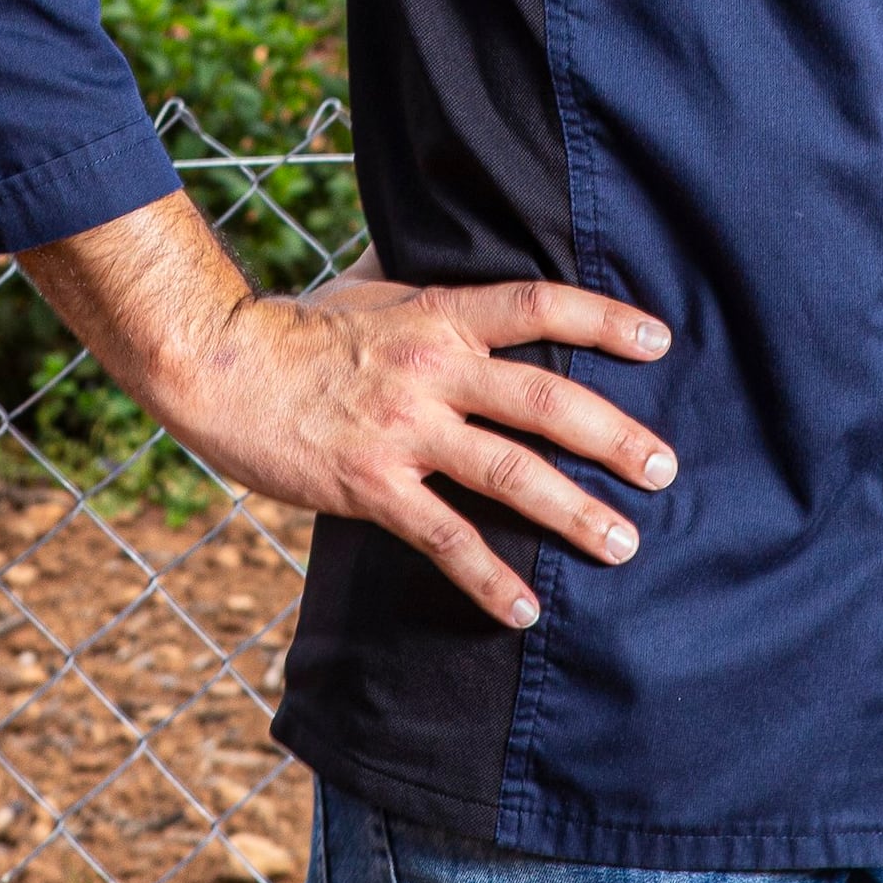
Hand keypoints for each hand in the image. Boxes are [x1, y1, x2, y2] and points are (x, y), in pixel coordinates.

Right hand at [14, 199, 675, 632]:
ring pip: (510, 472)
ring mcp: (404, 430)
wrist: (216, 364)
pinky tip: (524, 609)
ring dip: (574, 512)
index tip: (659, 343)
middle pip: (546, 400)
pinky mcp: (371, 486)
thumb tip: (466, 273)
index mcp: (439, 316)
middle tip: (666, 469)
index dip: (603, 320)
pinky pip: (445, 538)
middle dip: (614, 436)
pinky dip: (489, 577)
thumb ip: (425, 292)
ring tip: (623, 544)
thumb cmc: (294, 327)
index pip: (538, 307)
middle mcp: (433, 369)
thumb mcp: (370, 291)